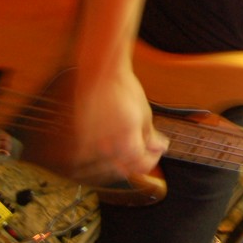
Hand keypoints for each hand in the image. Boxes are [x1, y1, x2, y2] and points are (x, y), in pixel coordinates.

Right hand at [71, 64, 169, 184]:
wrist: (100, 74)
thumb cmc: (124, 89)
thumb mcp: (145, 113)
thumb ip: (151, 137)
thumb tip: (161, 148)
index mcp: (126, 141)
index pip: (141, 164)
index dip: (152, 160)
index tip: (157, 151)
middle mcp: (107, 146)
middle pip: (125, 168)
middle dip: (138, 161)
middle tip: (147, 149)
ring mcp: (92, 144)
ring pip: (109, 164)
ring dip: (122, 159)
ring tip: (131, 145)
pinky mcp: (81, 138)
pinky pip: (94, 155)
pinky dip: (105, 154)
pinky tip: (113, 144)